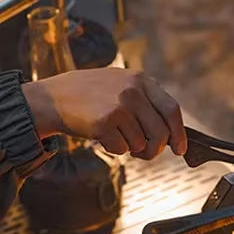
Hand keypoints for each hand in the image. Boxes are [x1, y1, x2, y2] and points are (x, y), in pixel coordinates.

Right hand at [23, 68, 187, 158]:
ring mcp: (119, 106)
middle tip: (145, 153)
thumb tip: (173, 133)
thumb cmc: (90, 96)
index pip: (172, 110)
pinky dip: (114, 149)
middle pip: (161, 134)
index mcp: (140, 80)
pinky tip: (101, 135)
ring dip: (131, 149)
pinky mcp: (105, 122)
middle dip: (155, 149)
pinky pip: (122, 149)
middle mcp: (133, 91)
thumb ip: (147, 102)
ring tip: (115, 135)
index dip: (179, 133)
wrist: (52, 98)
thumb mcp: (121, 85)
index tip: (180, 149)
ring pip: (141, 144)